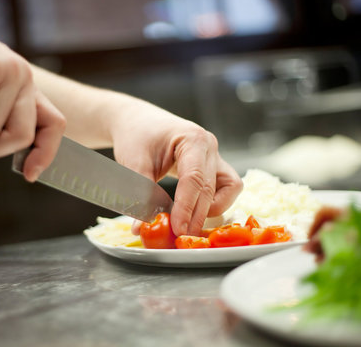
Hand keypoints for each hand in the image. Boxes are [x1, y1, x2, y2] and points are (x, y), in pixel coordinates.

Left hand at [111, 105, 242, 235]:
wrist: (139, 122)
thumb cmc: (136, 136)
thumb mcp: (133, 162)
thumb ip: (140, 194)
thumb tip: (142, 227)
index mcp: (192, 139)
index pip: (194, 178)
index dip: (187, 207)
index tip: (177, 229)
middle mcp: (209, 147)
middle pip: (210, 188)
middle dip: (196, 216)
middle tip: (179, 237)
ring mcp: (214, 157)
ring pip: (228, 190)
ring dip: (210, 210)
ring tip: (187, 225)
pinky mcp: (213, 167)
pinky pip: (225, 189)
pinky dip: (215, 204)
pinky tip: (194, 213)